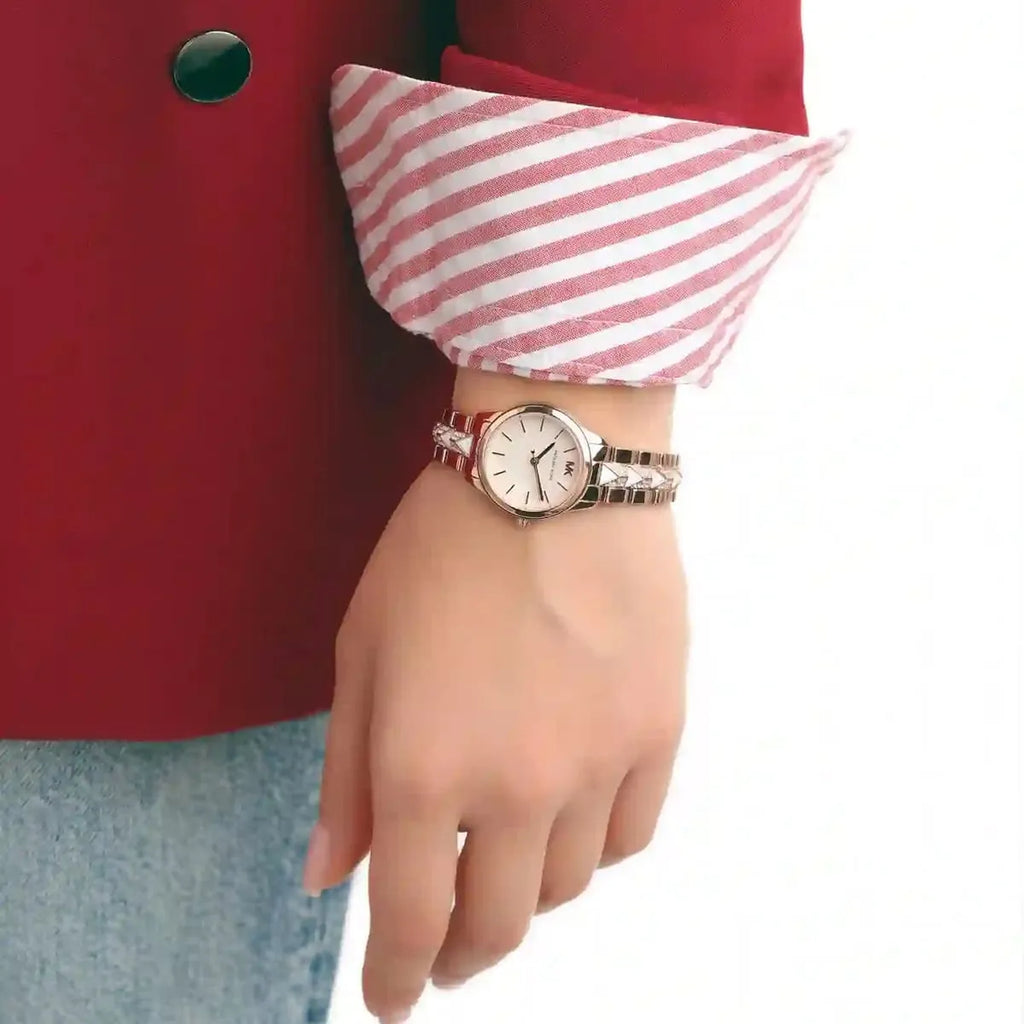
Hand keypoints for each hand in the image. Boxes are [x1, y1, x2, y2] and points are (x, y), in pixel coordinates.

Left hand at [304, 456, 688, 1021]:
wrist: (552, 468)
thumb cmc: (439, 548)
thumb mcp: (362, 652)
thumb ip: (346, 775)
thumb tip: (331, 875)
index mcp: (425, 769)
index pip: (409, 920)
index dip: (397, 977)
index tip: (394, 998)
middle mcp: (519, 786)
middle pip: (499, 926)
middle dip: (463, 951)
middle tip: (447, 942)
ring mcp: (599, 762)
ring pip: (569, 885)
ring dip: (528, 888)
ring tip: (507, 852)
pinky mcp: (658, 730)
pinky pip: (632, 833)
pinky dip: (595, 846)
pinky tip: (573, 813)